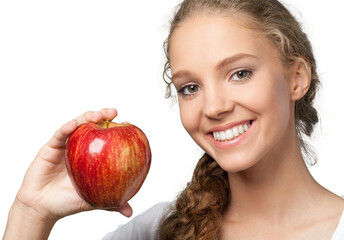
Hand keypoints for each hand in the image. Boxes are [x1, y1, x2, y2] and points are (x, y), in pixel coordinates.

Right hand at [14, 108, 132, 222]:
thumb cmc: (68, 201)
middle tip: (114, 112)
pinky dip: (67, 128)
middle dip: (103, 116)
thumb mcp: (93, 200)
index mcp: (91, 156)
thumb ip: (111, 202)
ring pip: (77, 125)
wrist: (42, 207)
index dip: (116, 129)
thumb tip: (129, 212)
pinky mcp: (51, 147)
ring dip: (87, 117)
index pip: (105, 138)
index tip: (129, 124)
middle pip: (92, 126)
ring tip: (98, 115)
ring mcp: (66, 145)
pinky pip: (59, 134)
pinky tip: (74, 124)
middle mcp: (79, 147)